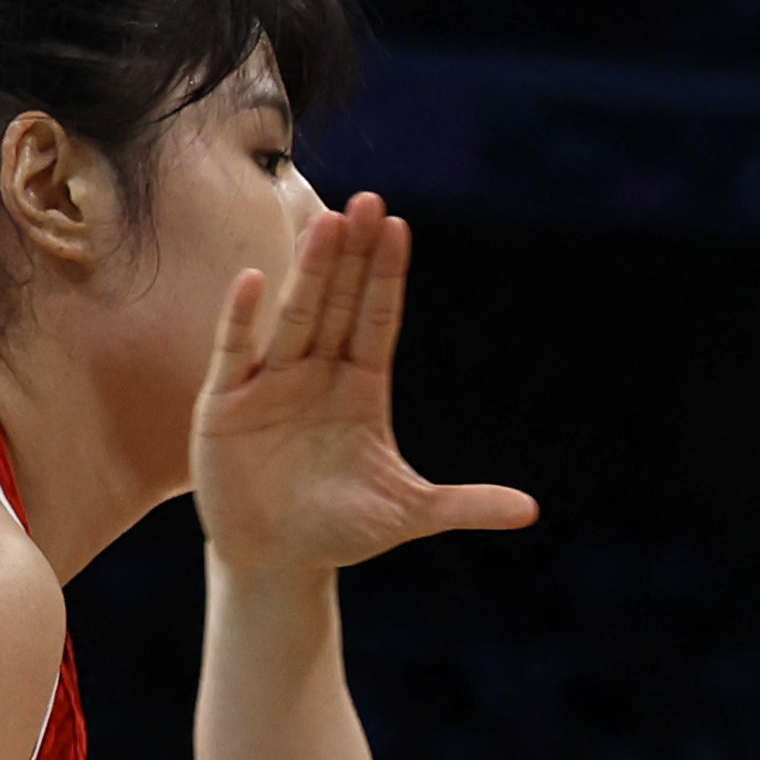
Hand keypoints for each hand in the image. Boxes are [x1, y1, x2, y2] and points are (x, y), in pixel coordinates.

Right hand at [195, 195, 538, 578]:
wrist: (276, 559)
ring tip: (329, 223)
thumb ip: (464, 505)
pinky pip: (238, 352)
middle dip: (355, 255)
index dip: (388, 277)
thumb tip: (531, 511)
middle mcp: (317, 373)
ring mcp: (271, 382)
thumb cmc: (340, 529)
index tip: (400, 227)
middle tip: (370, 201)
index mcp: (361, 389)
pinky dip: (243, 319)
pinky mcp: (228, 402)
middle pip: (340, 303)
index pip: (378, 320)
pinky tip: (256, 280)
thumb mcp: (408, 514)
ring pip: (296, 315)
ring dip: (312, 272)